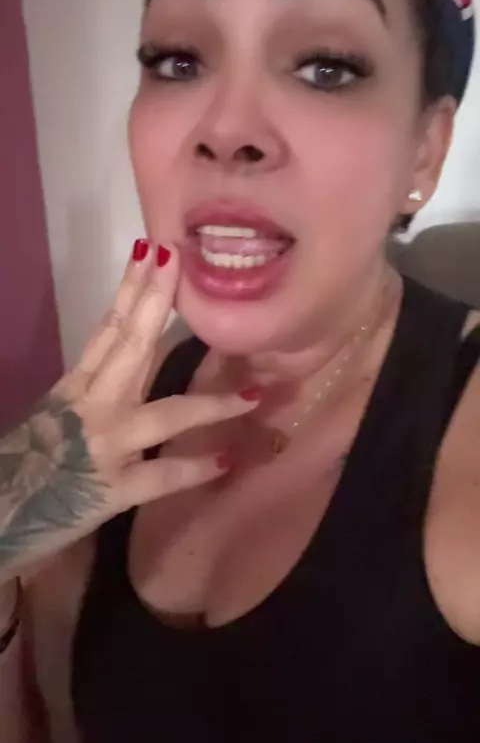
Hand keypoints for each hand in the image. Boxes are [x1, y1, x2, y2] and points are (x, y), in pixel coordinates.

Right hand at [0, 240, 258, 581]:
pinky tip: (225, 460)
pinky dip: (193, 469)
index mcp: (74, 389)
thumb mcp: (54, 418)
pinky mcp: (111, 490)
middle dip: (155, 302)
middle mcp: (90, 407)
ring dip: (209, 404)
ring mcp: (103, 446)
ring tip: (253, 395)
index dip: (132, 290)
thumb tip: (129, 366)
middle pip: (129, 347)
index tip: (154, 251)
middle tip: (180, 261)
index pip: (108, 329)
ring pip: (162, 413)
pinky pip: (160, 476)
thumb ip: (89, 393)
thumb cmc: (20, 469)